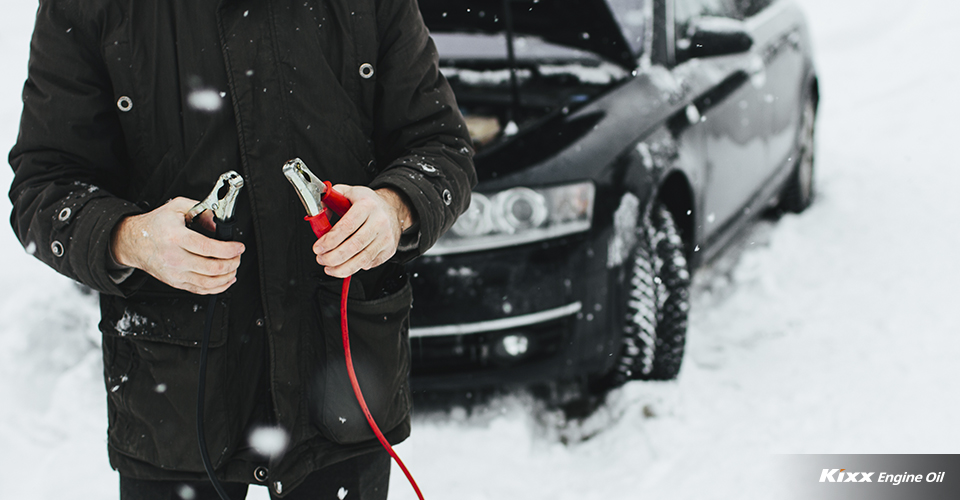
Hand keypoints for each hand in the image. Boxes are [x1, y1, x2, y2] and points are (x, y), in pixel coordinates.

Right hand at [111, 197, 245, 294]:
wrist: (133, 242)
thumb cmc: (155, 225)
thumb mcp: (176, 207)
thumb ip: (200, 209)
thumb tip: (217, 222)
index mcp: (176, 237)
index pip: (207, 247)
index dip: (228, 249)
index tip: (239, 247)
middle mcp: (175, 258)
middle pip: (212, 268)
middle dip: (233, 263)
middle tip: (238, 256)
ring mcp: (175, 273)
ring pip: (208, 283)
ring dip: (228, 276)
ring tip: (234, 267)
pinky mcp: (176, 282)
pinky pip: (201, 290)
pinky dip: (218, 288)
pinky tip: (226, 280)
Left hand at [312, 186, 413, 277]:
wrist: (392, 208)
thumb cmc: (368, 203)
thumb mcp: (348, 193)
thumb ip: (329, 199)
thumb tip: (317, 217)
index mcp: (367, 205)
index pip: (346, 226)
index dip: (330, 240)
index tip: (318, 248)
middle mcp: (379, 221)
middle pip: (353, 246)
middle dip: (333, 257)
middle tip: (321, 259)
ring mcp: (386, 237)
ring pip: (362, 259)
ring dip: (342, 268)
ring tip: (329, 268)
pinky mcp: (389, 249)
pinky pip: (369, 263)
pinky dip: (355, 267)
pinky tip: (346, 265)